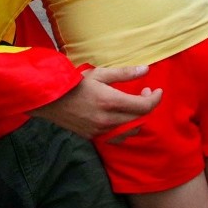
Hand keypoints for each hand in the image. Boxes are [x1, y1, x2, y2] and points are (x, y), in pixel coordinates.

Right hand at [33, 65, 161, 138]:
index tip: (157, 90)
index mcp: (109, 101)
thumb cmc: (74, 83)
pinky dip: (125, 127)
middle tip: (144, 92)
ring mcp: (100, 131)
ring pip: (130, 129)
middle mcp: (107, 119)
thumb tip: (146, 70)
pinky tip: (122, 116)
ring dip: (137, 117)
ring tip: (133, 103)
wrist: (50, 100)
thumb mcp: (99, 74)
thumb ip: (124, 73)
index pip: (143, 106)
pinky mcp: (94, 137)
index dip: (155, 98)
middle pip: (139, 119)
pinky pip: (118, 136)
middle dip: (147, 105)